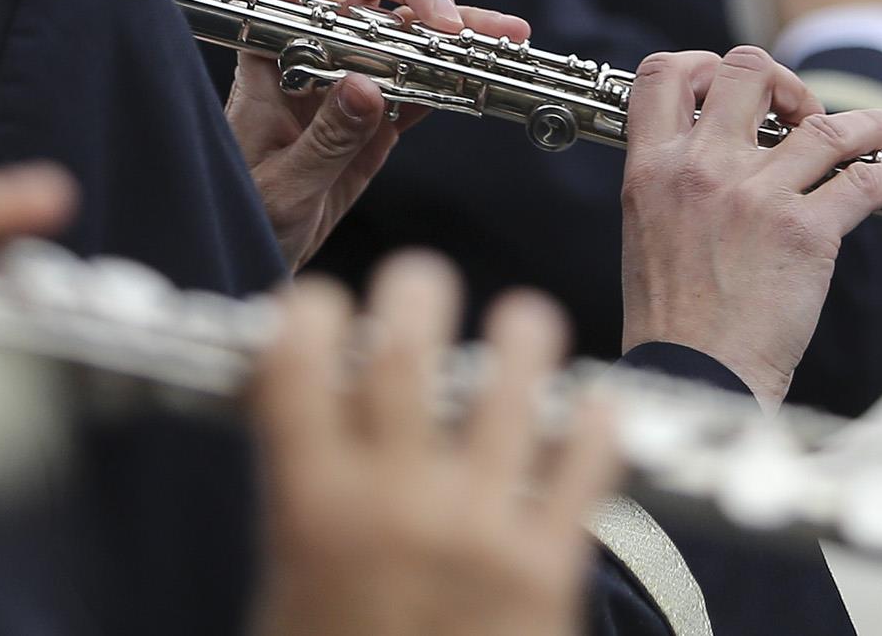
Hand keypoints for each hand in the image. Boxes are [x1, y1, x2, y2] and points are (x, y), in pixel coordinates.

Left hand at [228, 0, 530, 266]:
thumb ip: (325, 138)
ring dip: (453, 24)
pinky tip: (488, 68)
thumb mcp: (283, 186)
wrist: (259, 255)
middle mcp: (311, 51)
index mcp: (269, 56)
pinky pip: (423, 77)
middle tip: (444, 18)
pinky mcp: (382, 110)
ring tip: (503, 32)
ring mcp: (351, 76)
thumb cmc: (247, 214)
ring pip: (403, 26)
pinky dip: (457, 72)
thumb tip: (367, 86)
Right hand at [248, 255, 614, 635]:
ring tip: (524, 321)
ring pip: (512, 386)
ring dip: (520, 335)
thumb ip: (300, 511)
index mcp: (312, 510)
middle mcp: (395, 505)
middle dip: (415, 294)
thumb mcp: (287, 598)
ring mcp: (478, 531)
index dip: (310, 314)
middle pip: (407, 350)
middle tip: (423, 283)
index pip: (297, 363)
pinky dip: (593, 425)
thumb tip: (304, 426)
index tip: (323, 306)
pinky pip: (584, 467)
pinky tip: (593, 408)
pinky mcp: (548, 569)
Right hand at [619, 45, 881, 405]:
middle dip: (783, 80)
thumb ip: (675, 183)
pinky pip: (866, 180)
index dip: (700, 63)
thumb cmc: (672, 322)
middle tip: (800, 109)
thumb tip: (714, 153)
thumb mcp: (646, 232)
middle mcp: (700, 168)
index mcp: (651, 169)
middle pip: (747, 73)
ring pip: (822, 123)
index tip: (726, 77)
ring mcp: (755, 194)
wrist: (693, 378)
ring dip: (863, 122)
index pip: (662, 76)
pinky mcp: (805, 230)